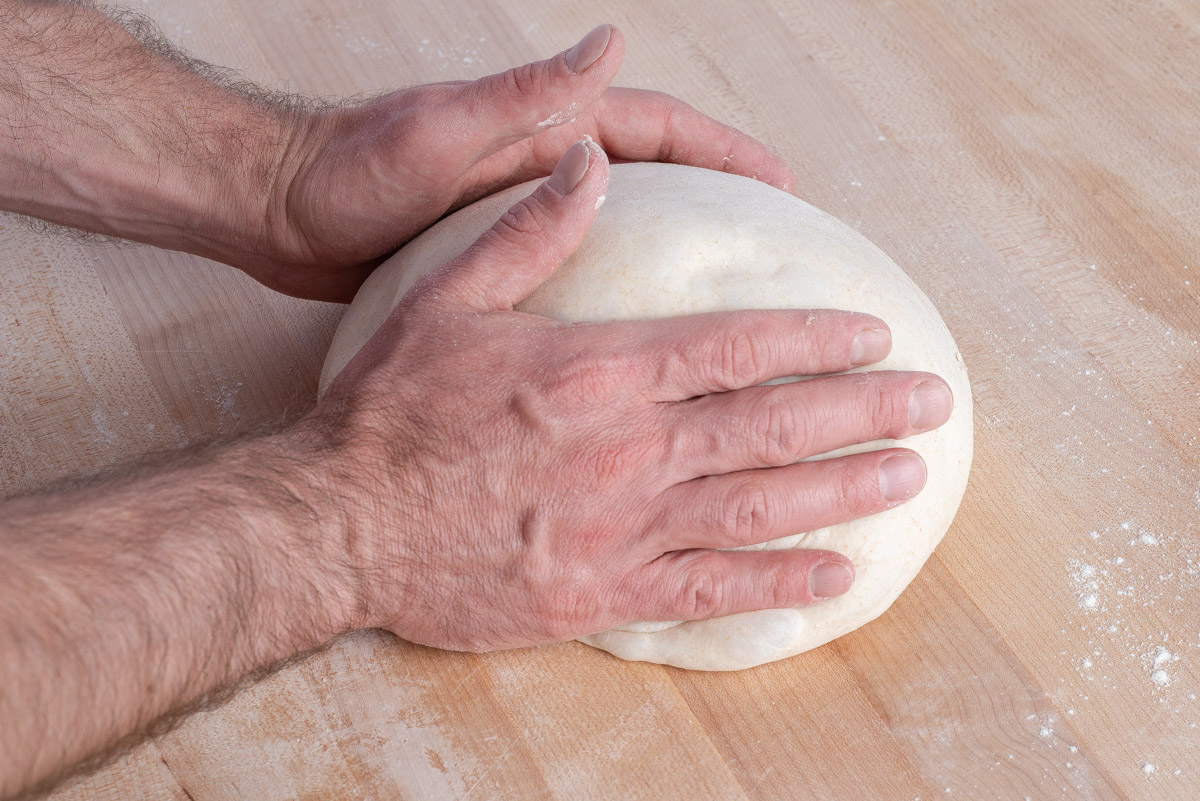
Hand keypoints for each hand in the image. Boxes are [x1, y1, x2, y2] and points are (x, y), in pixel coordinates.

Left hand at [255, 25, 795, 300]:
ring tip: (722, 293)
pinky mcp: (493, 247)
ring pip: (620, 225)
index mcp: (543, 128)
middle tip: (772, 246)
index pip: (660, 131)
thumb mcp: (443, 130)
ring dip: (673, 247)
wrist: (280, 212)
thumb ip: (525, 93)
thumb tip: (608, 39)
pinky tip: (630, 328)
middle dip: (718, 201)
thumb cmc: (353, 170)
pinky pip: (575, 263)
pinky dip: (613, 282)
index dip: (725, 156)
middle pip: (656, 177)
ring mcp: (519, 206)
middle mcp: (540, 161)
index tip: (783, 187)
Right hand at [302, 139, 951, 651]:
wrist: (337, 521)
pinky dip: (776, 581)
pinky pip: (708, 589)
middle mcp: (627, 448)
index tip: (872, 333)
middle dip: (862, 409)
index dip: (815, 338)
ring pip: (759, 504)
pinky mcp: (600, 591)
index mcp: (598, 370)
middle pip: (771, 424)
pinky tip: (834, 573)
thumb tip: (590, 161)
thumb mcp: (448, 299)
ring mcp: (620, 526)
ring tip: (908, 473)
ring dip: (844, 488)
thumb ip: (530, 231)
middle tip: (929, 400)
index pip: (735, 347)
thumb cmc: (391, 411)